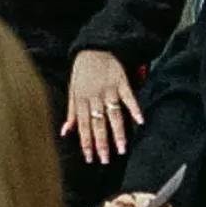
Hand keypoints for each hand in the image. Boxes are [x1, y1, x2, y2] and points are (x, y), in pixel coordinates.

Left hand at [64, 49, 142, 165]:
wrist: (94, 47)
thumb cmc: (82, 71)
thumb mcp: (72, 90)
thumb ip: (71, 112)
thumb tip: (65, 132)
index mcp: (81, 100)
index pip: (83, 126)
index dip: (86, 143)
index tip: (90, 158)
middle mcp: (94, 97)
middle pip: (98, 124)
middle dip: (101, 143)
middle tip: (105, 159)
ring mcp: (108, 89)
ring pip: (113, 114)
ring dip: (118, 132)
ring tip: (122, 148)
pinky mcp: (121, 81)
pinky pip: (129, 97)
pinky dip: (135, 109)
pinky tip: (140, 121)